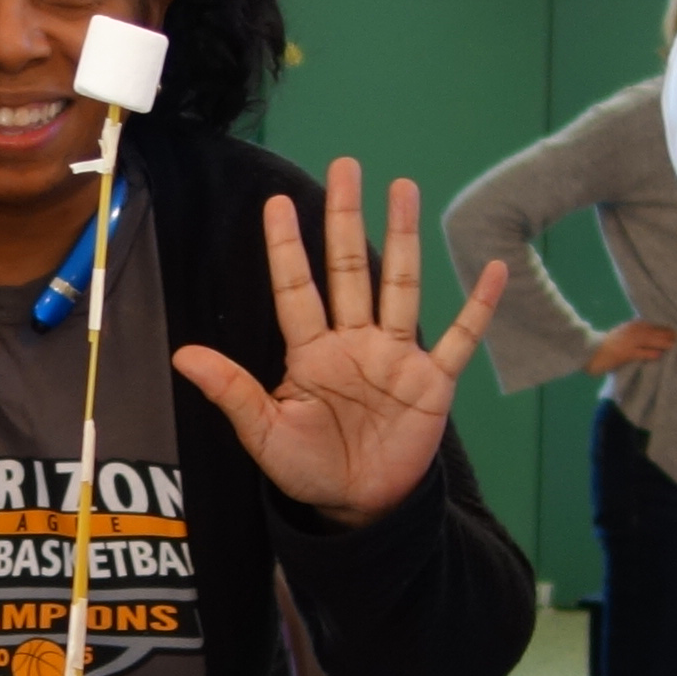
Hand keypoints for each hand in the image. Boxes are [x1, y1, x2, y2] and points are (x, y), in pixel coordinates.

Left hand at [174, 162, 514, 527]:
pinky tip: (494, 270)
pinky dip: (479, 307)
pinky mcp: (433, 383)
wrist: (359, 509)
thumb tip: (182, 355)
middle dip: (346, 218)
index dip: (287, 248)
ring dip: (404, 239)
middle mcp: (355, 342)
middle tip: (345, 167)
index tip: (277, 204)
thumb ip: (232, 391)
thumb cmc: (307, 470)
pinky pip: (459, 338)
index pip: (297, 289)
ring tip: (403, 188)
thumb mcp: (265, 433)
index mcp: (311, 352)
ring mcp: (396, 357)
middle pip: (351, 268)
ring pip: (401, 286)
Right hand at [579, 319, 676, 375]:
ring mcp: (630, 341)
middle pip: (656, 332)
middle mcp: (633, 330)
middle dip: (669, 336)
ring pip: (653, 340)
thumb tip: (654, 338)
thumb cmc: (608, 345)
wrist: (590, 350)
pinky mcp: (626, 353)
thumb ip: (638, 335)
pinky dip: (653, 354)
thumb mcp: (624, 335)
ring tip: (676, 347)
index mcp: (633, 325)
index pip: (654, 325)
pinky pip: (643, 353)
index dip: (667, 329)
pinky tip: (660, 355)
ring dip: (665, 344)